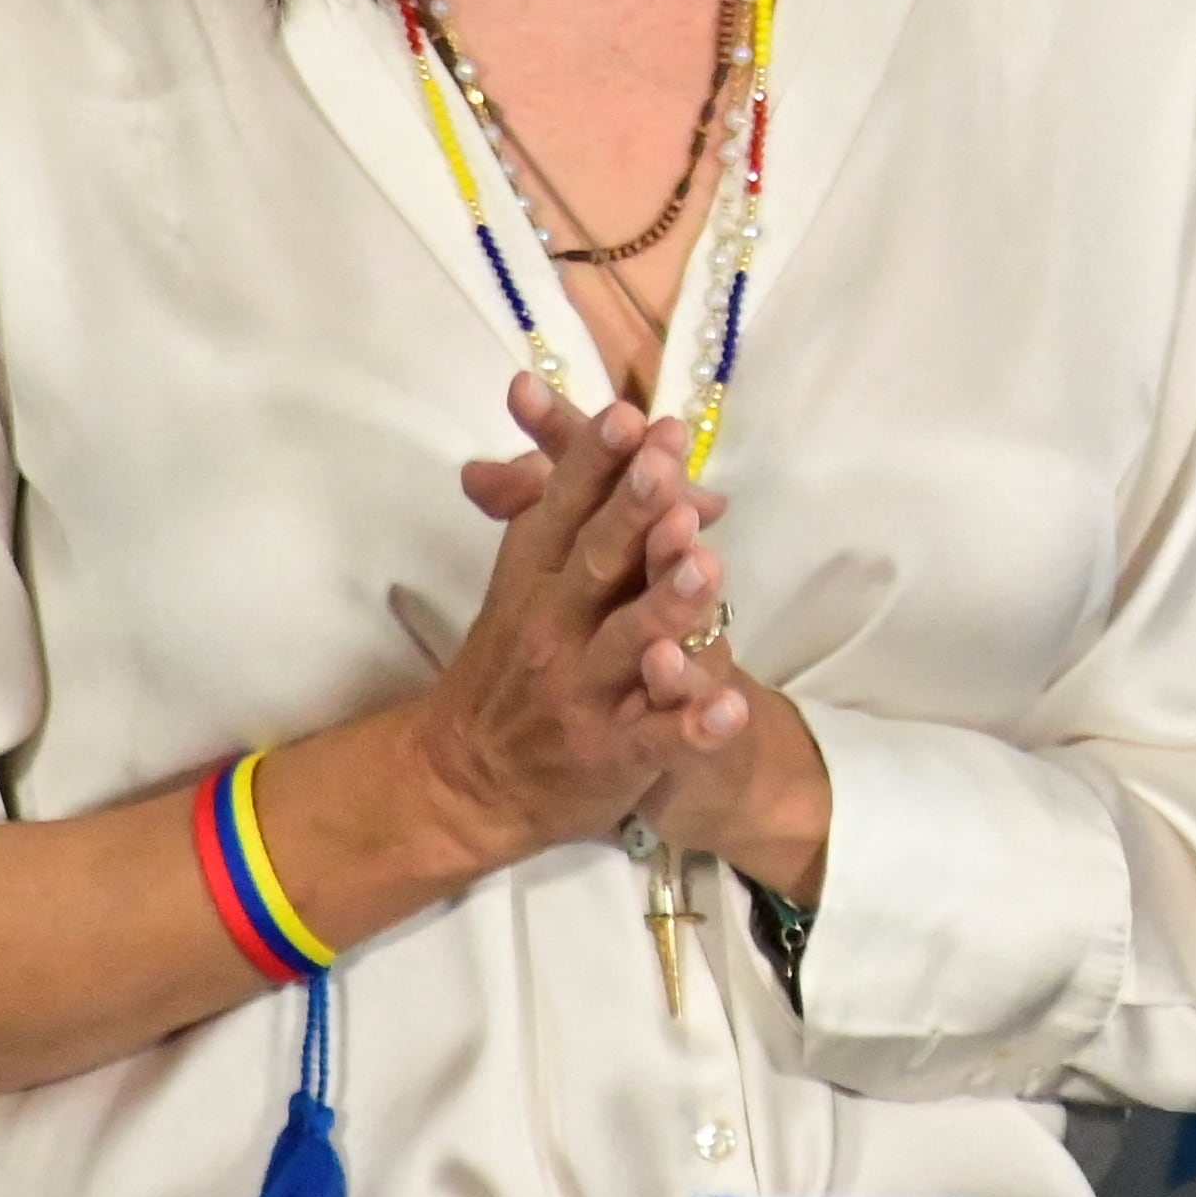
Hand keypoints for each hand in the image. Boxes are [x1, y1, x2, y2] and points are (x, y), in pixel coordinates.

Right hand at [465, 395, 829, 900]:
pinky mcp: (613, 753)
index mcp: (535, 580)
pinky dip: (692, 726)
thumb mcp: (521, 580)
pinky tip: (731, 708)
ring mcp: (583, 693)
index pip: (563, 510)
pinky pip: (658, 739)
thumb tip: (620, 443)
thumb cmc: (510, 663)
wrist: (463, 781)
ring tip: (706, 566)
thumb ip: (562, 510)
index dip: (593, 462)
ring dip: (667, 603)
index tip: (627, 415)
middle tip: (667, 465)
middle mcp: (554, 629)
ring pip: (630, 643)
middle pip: (597, 563)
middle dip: (632, 512)